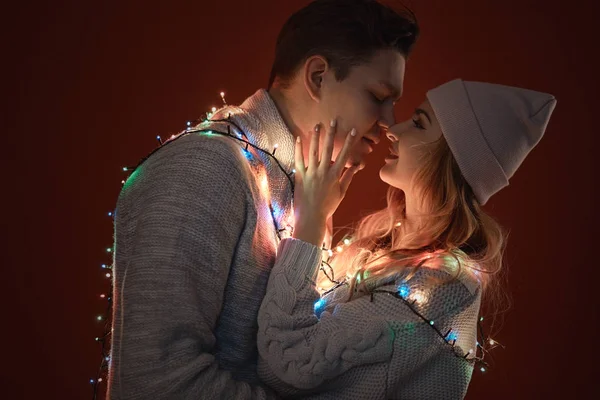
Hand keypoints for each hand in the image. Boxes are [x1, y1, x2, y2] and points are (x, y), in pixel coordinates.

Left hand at [292, 120, 360, 245]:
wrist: (311, 217)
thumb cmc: (327, 207)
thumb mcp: (341, 193)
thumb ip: (347, 178)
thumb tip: (356, 167)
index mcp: (335, 175)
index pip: (344, 154)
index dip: (349, 142)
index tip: (353, 130)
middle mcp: (323, 171)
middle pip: (328, 148)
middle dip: (332, 133)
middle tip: (333, 120)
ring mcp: (311, 173)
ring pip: (313, 151)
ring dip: (316, 137)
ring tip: (317, 125)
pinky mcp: (300, 176)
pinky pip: (298, 160)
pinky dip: (298, 149)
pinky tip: (297, 138)